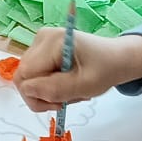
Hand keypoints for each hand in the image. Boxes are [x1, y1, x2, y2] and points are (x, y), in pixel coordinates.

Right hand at [14, 29, 141, 111]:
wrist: (117, 58)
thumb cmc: (105, 69)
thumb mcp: (84, 85)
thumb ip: (55, 89)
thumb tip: (27, 90)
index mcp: (52, 42)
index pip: (25, 76)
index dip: (38, 95)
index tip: (60, 102)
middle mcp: (41, 37)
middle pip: (23, 77)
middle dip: (42, 94)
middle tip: (66, 100)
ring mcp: (40, 42)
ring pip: (28, 77)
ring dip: (47, 91)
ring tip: (71, 91)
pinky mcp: (42, 48)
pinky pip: (35, 74)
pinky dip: (49, 84)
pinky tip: (67, 83)